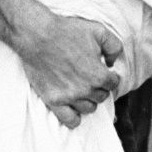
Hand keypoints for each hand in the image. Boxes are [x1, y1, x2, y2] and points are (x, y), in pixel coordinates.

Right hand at [18, 13, 122, 127]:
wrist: (37, 35)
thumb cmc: (67, 31)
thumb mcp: (98, 31)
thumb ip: (114, 47)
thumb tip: (113, 62)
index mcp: (98, 75)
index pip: (113, 83)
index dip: (110, 76)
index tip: (105, 71)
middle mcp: (85, 90)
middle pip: (101, 96)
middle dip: (99, 87)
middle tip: (91, 77)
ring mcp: (69, 97)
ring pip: (88, 108)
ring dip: (88, 99)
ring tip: (82, 89)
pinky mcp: (53, 100)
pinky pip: (69, 120)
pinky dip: (74, 117)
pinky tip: (73, 106)